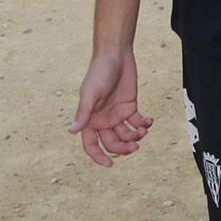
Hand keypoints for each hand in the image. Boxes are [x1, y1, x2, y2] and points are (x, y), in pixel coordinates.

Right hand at [69, 51, 153, 166]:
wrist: (116, 56)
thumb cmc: (99, 73)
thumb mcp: (90, 93)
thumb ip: (83, 113)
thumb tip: (71, 131)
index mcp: (90, 120)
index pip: (91, 145)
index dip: (98, 157)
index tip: (109, 165)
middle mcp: (103, 120)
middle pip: (112, 143)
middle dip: (123, 147)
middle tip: (135, 147)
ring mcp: (117, 114)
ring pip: (126, 134)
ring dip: (135, 136)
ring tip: (143, 130)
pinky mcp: (130, 106)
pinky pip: (137, 121)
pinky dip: (144, 124)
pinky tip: (149, 121)